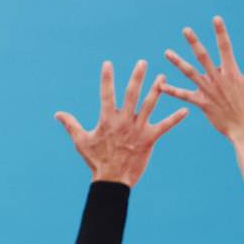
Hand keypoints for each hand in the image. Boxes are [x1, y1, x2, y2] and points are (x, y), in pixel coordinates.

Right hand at [55, 60, 187, 186]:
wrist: (113, 180)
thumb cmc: (96, 161)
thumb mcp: (81, 141)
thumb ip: (71, 124)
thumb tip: (57, 113)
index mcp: (107, 119)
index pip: (106, 94)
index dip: (107, 78)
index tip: (108, 63)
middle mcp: (124, 121)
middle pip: (132, 94)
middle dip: (137, 77)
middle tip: (143, 62)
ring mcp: (138, 129)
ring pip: (149, 105)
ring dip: (157, 90)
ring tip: (163, 77)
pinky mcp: (150, 139)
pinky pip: (165, 126)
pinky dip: (175, 118)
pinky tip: (186, 110)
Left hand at [162, 17, 243, 143]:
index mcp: (232, 73)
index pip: (226, 47)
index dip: (221, 32)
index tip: (215, 18)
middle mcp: (218, 79)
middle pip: (203, 57)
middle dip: (194, 42)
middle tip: (185, 30)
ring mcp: (208, 91)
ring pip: (190, 73)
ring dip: (177, 63)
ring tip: (166, 52)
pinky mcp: (202, 103)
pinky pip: (184, 95)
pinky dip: (172, 90)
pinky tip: (160, 85)